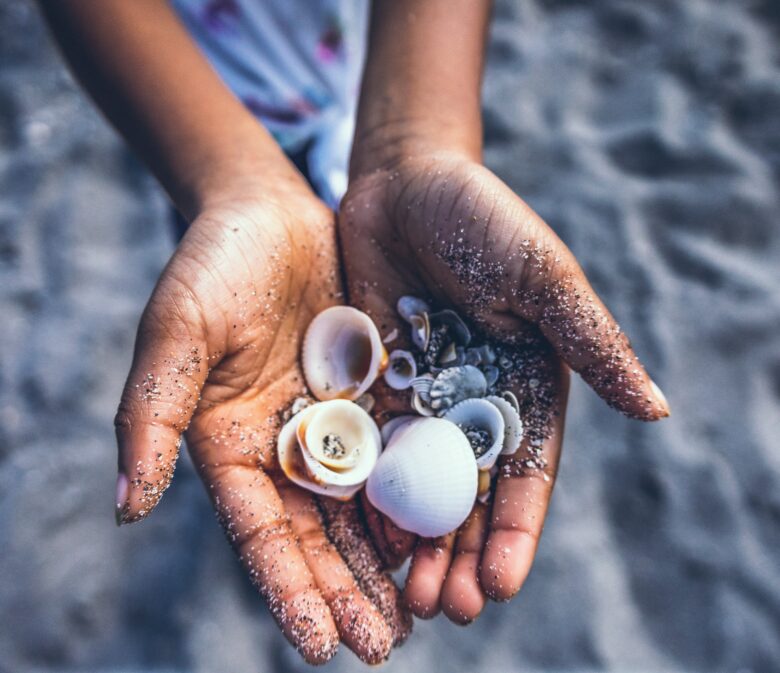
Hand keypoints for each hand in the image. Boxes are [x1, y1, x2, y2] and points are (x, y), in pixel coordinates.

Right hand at [113, 187, 409, 663]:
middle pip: (318, 535)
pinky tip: (443, 533)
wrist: (269, 214)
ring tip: (419, 613)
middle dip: (347, 592)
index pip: (259, 533)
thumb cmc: (212, 266)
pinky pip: (401, 453)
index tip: (316, 648)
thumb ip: (151, 414)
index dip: (287, 589)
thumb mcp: (177, 332)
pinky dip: (418, 496)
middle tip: (382, 648)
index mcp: (232, 447)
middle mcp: (287, 448)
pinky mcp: (376, 396)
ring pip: (365, 507)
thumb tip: (125, 507)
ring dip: (389, 561)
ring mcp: (335, 425)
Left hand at [338, 150, 669, 623]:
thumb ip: (590, 342)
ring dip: (413, 538)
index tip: (500, 585)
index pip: (525, 473)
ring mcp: (422, 396)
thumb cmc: (483, 217)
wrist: (404, 180)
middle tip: (446, 608)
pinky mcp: (374, 382)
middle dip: (461, 552)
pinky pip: (370, 446)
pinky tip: (358, 533)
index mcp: (525, 385)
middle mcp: (474, 401)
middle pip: (469, 493)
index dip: (516, 532)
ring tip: (404, 593)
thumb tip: (655, 410)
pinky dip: (368, 491)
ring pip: (418, 483)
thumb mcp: (542, 277)